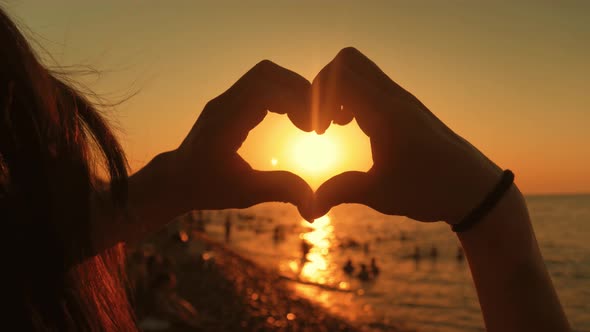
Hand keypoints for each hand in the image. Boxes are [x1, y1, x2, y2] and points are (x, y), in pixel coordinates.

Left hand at [172, 60, 313, 218]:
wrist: (175, 179)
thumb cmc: (204, 188)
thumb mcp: (243, 194)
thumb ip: (278, 190)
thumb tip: (313, 202)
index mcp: (224, 121)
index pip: (265, 90)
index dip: (296, 101)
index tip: (313, 129)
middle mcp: (224, 103)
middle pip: (268, 73)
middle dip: (299, 91)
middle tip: (316, 123)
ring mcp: (227, 99)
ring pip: (266, 75)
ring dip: (292, 91)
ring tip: (308, 121)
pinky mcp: (232, 102)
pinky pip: (262, 85)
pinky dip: (283, 95)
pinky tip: (295, 119)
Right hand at [308, 48, 501, 222]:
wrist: (473, 188)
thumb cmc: (430, 191)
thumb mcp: (380, 195)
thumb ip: (339, 192)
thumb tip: (309, 207)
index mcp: (385, 114)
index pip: (338, 77)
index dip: (316, 99)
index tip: (320, 133)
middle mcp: (394, 98)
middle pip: (347, 61)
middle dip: (324, 86)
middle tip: (324, 121)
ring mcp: (401, 99)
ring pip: (359, 69)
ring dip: (339, 90)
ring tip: (337, 125)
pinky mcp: (405, 106)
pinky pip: (371, 83)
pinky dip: (354, 95)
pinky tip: (355, 126)